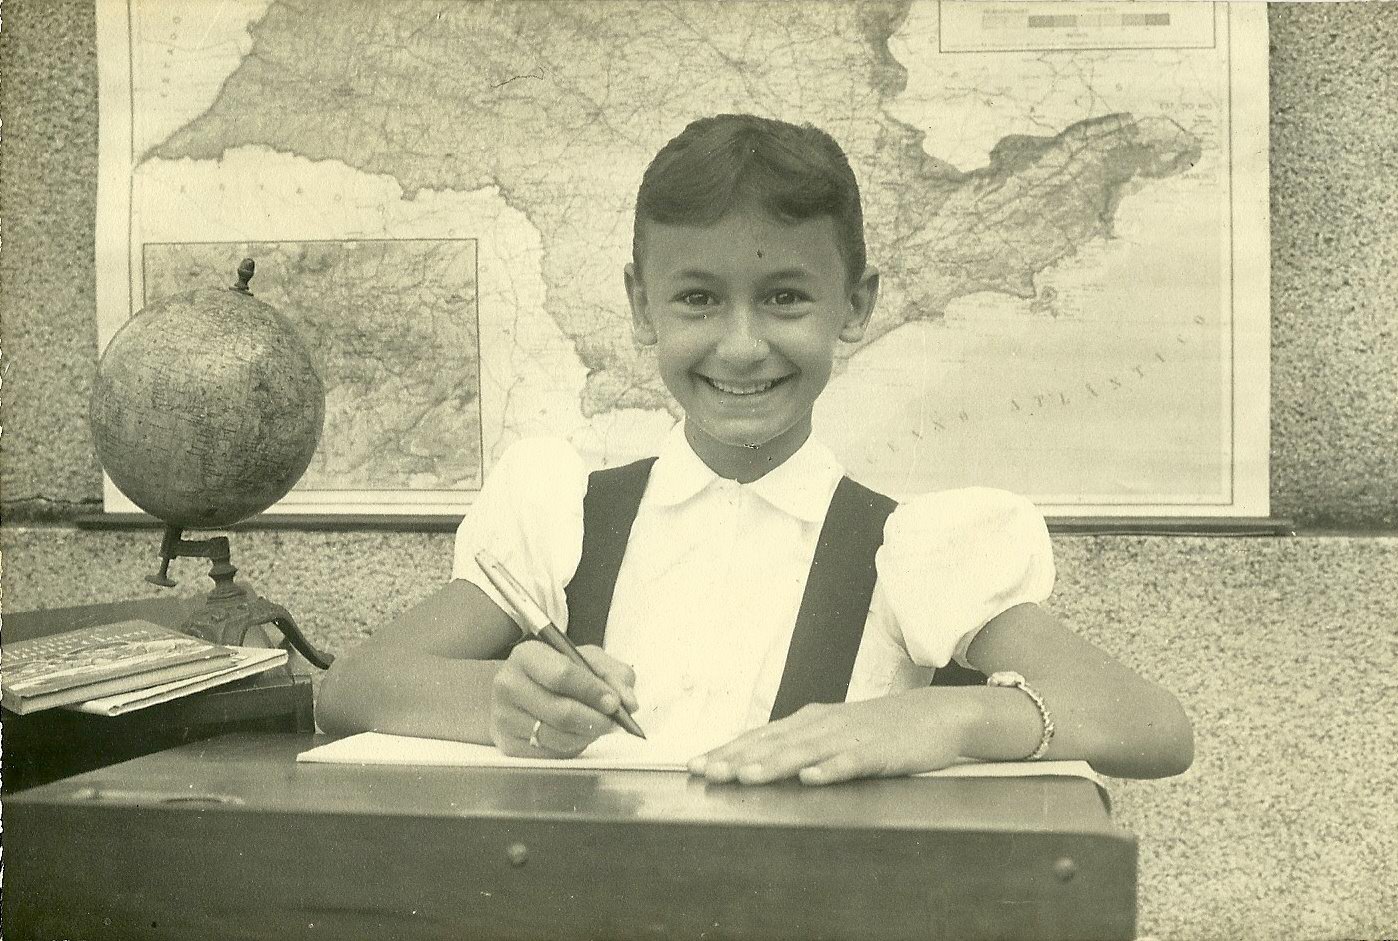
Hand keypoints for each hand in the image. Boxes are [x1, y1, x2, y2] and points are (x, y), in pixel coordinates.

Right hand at [490, 641, 638, 757]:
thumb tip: (628, 703)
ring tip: (597, 726)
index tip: (615, 703)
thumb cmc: (556, 671)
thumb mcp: (585, 659)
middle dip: (595, 719)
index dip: (593, 691)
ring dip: (587, 735)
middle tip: (614, 721)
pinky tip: (577, 734)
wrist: (519, 690)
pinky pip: (550, 753)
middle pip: (561, 711)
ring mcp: (504, 717)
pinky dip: (572, 747)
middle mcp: (509, 685)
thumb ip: (612, 674)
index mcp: (527, 655)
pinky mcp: (508, 744)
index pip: (562, 675)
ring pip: (557, 737)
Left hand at [688, 688, 972, 785]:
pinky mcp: (878, 752)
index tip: (694, 765)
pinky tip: (810, 779)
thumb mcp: (834, 731)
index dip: (726, 751)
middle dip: (736, 758)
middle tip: (704, 772)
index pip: (759, 736)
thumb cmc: (880, 727)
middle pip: (772, 743)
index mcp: (809, 722)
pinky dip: (829, 770)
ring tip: (744, 777)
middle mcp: (823, 725)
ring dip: (772, 764)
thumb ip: (799, 744)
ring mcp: (850, 737)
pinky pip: (850, 762)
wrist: (936, 715)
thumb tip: (757, 759)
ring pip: (804, 752)